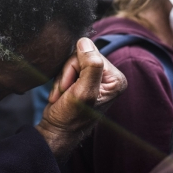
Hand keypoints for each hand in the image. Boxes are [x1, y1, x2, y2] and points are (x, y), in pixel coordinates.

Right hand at [36, 37, 126, 162]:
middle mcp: (108, 78)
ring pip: (72, 61)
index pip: (91, 54)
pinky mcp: (83, 80)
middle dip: (68, 73)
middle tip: (66, 92)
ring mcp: (95, 79)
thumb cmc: (71, 117)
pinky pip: (67, 68)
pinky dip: (61, 80)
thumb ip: (90, 66)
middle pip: (81, 56)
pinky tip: (62, 94)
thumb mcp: (83, 92)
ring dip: (63, 78)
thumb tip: (85, 41)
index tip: (72, 88)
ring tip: (64, 95)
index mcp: (116, 79)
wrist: (57, 131)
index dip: (75, 67)